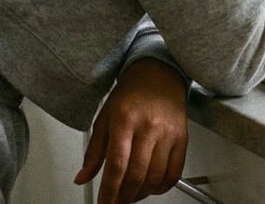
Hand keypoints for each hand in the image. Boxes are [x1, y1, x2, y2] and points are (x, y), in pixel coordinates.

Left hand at [74, 58, 188, 202]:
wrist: (159, 73)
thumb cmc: (132, 92)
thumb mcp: (105, 116)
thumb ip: (94, 150)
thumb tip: (82, 177)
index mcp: (125, 120)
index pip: (117, 165)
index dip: (109, 192)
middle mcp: (149, 126)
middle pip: (136, 175)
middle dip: (123, 197)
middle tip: (116, 201)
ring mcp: (168, 132)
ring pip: (155, 177)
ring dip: (141, 194)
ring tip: (132, 194)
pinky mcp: (182, 136)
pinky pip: (174, 172)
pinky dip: (162, 187)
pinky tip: (152, 186)